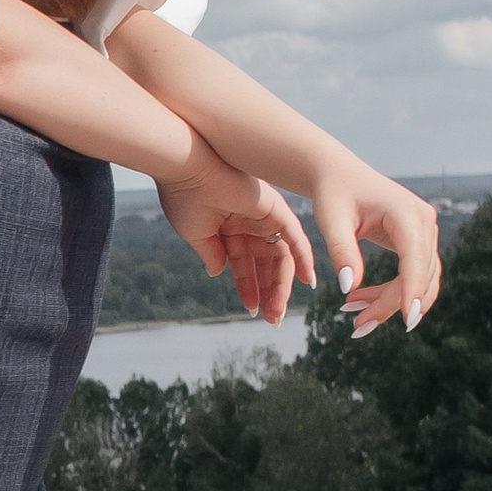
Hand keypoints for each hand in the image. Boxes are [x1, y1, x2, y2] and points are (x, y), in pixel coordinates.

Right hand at [158, 151, 315, 327]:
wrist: (187, 170)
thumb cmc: (184, 198)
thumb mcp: (197, 235)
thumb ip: (211, 254)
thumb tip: (218, 272)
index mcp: (229, 230)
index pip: (244, 266)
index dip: (249, 289)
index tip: (252, 310)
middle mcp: (249, 224)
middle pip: (266, 265)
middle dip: (269, 293)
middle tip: (272, 319)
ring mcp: (264, 217)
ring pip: (281, 257)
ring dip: (283, 285)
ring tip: (279, 311)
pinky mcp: (275, 209)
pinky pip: (295, 237)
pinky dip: (303, 258)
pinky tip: (307, 280)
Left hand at [309, 160, 441, 335]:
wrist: (339, 175)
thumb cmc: (334, 194)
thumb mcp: (331, 221)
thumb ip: (342, 251)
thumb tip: (349, 287)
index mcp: (405, 213)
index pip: (415, 257)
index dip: (411, 289)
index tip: (407, 318)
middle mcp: (423, 221)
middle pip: (419, 274)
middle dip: (391, 304)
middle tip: (358, 327)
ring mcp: (425, 231)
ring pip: (421, 279)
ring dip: (392, 302)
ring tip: (357, 317)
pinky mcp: (418, 240)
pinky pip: (415, 274)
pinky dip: (394, 293)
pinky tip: (366, 302)